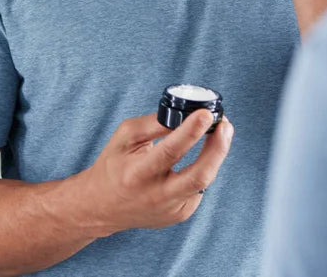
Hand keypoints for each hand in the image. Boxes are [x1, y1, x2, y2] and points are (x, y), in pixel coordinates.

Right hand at [81, 110, 233, 236]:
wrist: (101, 207)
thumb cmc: (114, 165)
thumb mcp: (125, 137)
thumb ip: (155, 123)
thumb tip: (187, 113)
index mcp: (138, 174)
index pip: (170, 151)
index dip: (191, 131)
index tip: (206, 114)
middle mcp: (156, 196)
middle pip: (199, 175)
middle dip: (218, 148)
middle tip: (225, 124)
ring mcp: (170, 209)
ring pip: (204, 181)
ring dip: (217, 153)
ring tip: (222, 131)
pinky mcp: (180, 214)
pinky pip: (199, 187)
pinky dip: (202, 167)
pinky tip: (199, 156)